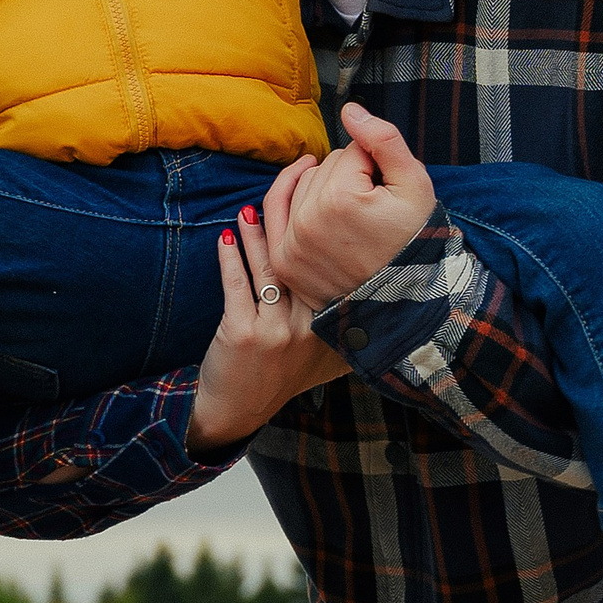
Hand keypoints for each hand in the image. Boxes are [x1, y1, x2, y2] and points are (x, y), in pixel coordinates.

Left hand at [187, 195, 348, 450]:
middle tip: (287, 189)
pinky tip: (227, 239)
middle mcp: (308, 328)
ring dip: (257, 235)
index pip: (327, 270)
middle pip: (300, 262)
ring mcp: (275, 332)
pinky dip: (231, 258)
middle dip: (292, 221)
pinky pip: (237, 285)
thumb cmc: (278, 378)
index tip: (317, 203)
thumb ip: (344, 328)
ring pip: (269, 270)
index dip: (320, 235)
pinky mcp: (242, 334)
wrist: (237, 413)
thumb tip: (375, 294)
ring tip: (250, 210)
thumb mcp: (324, 358)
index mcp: (328, 327)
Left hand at [264, 107, 437, 312]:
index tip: (385, 190)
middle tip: (371, 206)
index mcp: (340, 199)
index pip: (350, 152)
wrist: (402, 300)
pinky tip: (306, 188)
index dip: (373, 164)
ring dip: (323, 190)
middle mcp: (308, 221)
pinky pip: (275, 210)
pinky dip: (290, 197)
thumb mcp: (415, 185)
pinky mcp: (282, 261)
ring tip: (350, 212)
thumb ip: (383, 139)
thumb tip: (348, 109)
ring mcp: (291, 244)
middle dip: (348, 177)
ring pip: (302, 187)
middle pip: (324, 169)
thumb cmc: (412, 242)